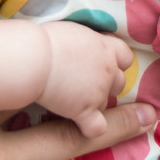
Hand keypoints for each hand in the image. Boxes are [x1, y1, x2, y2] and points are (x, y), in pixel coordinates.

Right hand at [37, 22, 133, 136]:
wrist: (34, 57)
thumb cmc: (46, 40)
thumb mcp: (72, 32)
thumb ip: (84, 42)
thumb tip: (80, 46)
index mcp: (106, 48)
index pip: (125, 57)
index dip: (115, 62)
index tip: (98, 63)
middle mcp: (108, 70)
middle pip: (119, 83)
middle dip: (105, 85)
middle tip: (82, 83)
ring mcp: (99, 92)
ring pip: (106, 104)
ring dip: (93, 104)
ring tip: (71, 100)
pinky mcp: (85, 110)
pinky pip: (97, 127)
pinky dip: (89, 128)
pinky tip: (78, 124)